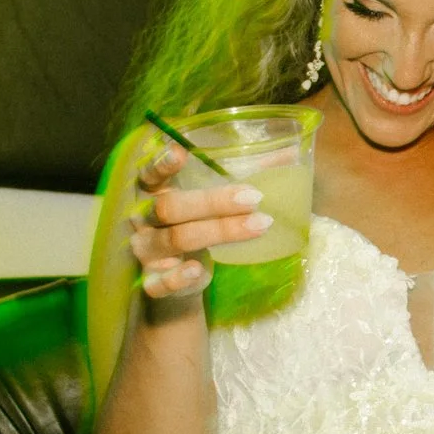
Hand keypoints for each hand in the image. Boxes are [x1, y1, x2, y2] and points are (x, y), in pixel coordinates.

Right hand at [126, 139, 268, 304]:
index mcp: (153, 192)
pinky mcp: (152, 282)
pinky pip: (159, 281)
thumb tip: (290, 154)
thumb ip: (246, 174)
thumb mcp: (216, 200)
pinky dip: (177, 277)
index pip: (150, 174)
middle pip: (169, 207)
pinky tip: (199, 270)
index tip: (181, 151)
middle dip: (212, 202)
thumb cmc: (199, 224)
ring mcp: (146, 251)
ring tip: (261, 225)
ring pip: (175, 239)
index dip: (161, 164)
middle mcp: (143, 219)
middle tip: (255, 198)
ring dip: (219, 232)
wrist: (181, 277)